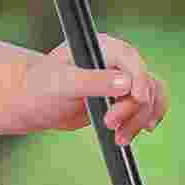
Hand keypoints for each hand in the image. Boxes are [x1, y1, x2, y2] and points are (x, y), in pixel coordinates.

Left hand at [25, 35, 168, 144]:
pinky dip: (145, 119)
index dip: (139, 78)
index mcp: (101, 47)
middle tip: (110, 125)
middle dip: (132, 108)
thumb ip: (92, 82)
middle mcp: (116, 61)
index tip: (138, 99)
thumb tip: (126, 83)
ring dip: (139, 119)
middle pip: (143, 82)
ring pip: (150, 97)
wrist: (34, 103)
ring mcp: (121, 79)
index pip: (130, 59)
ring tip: (120, 138)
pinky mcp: (122, 97)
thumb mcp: (62, 83)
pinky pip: (147, 106)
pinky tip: (139, 131)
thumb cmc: (40, 86)